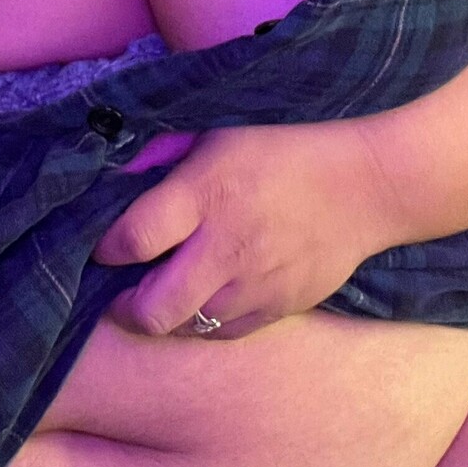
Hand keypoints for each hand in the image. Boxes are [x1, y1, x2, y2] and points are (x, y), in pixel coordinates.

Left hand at [90, 118, 394, 340]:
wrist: (366, 185)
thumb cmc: (285, 148)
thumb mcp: (218, 133)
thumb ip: (164, 154)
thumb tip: (115, 174)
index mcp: (206, 194)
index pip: (133, 238)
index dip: (105, 248)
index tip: (102, 246)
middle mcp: (226, 247)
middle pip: (153, 309)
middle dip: (124, 307)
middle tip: (120, 290)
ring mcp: (254, 285)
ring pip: (187, 328)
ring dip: (166, 315)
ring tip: (162, 292)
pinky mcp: (279, 308)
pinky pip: (225, 333)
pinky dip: (205, 322)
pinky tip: (204, 297)